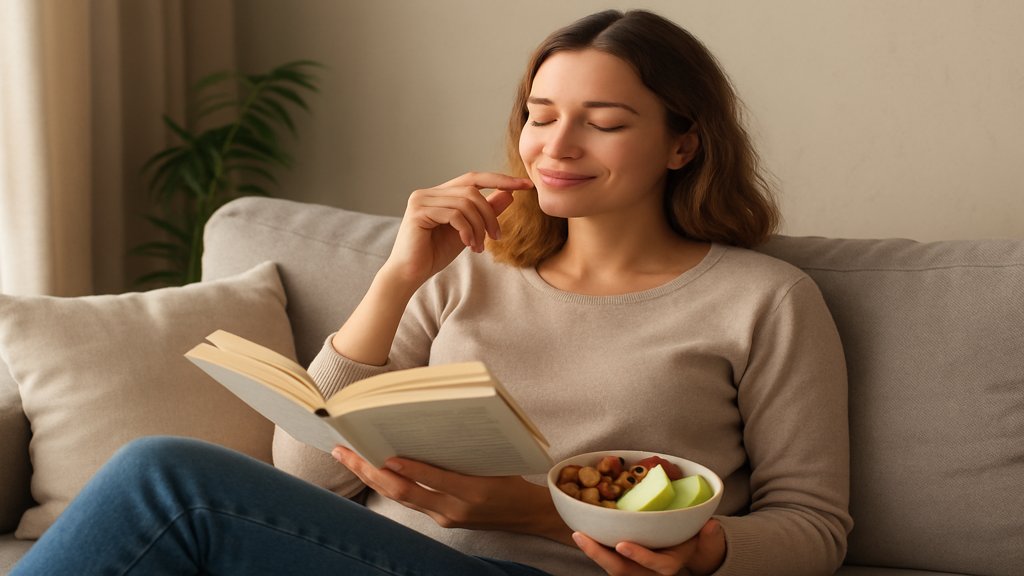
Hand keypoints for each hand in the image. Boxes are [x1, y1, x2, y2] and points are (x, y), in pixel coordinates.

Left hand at [332, 446, 570, 540]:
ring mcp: (446, 518)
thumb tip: (434, 421)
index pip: (433, 479)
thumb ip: (467, 448)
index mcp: (474, 491)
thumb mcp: (498, 459)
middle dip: (370, 471)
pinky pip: (410, 502)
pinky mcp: (443, 520)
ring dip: (372, 477)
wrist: (529, 514)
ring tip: (348, 458)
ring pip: (401, 498)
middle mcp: (455, 509)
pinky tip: (372, 469)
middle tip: (345, 452)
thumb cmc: (515, 477)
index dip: (408, 468)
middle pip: (404, 492)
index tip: (385, 454)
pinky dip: (389, 484)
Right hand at [381, 172, 532, 288]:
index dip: (501, 179)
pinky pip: (454, 215)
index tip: (526, 185)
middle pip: (472, 191)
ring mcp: (421, 199)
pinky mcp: (418, 211)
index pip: (474, 178)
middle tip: (497, 237)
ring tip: (479, 246)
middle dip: (490, 214)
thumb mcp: (468, 232)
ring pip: (466, 203)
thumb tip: (509, 194)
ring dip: (479, 227)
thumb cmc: (434, 254)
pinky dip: (467, 230)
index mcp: (440, 193)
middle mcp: (429, 191)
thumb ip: (485, 212)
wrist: (409, 274)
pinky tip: (468, 245)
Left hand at [572, 519, 725, 575]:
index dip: (639, 556)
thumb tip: (711, 527)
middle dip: (600, 555)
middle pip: (622, 569)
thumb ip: (708, 536)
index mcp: (668, 565)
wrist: (685, 550)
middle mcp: (649, 571)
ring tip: (578, 534)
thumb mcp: (705, 540)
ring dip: (593, 552)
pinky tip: (582, 532)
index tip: (623, 545)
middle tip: (582, 537)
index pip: (654, 564)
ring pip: (611, 565)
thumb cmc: (693, 541)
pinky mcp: (624, 562)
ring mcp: (634, 569)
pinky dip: (595, 547)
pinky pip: (608, 558)